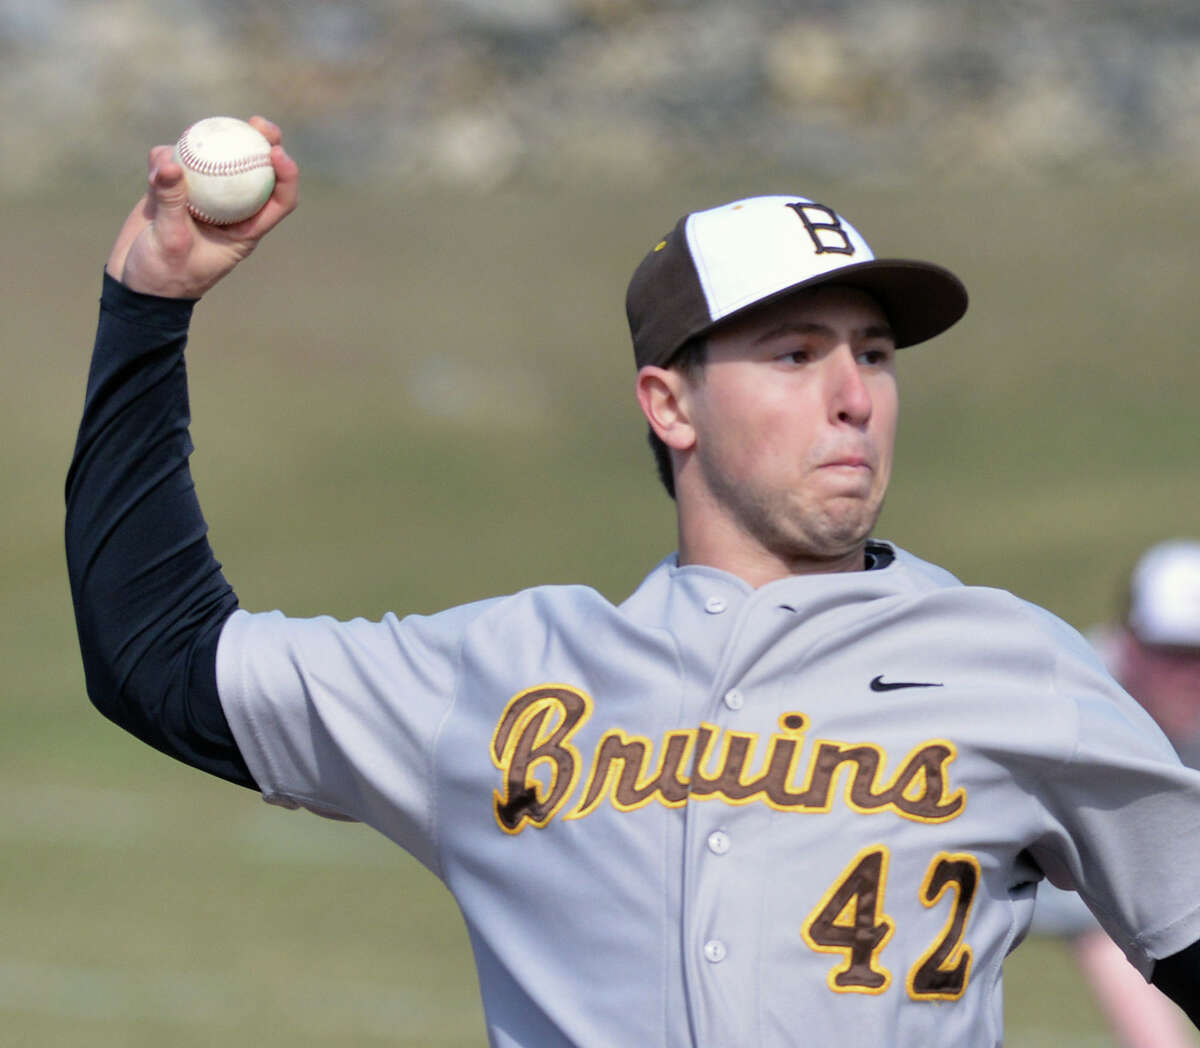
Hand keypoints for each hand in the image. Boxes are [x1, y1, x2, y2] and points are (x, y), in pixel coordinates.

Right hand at [105, 116, 298, 298]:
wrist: (134, 285)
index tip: (277, 152)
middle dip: (261, 143)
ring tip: (201, 132)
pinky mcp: (173, 191)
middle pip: (254, 172)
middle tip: (257, 123)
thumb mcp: (170, 242)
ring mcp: (201, 199)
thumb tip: (171, 162)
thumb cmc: (163, 275)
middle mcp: (228, 211)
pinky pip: (175, 164)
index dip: (286, 176)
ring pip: (215, 162)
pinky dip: (167, 156)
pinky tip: (159, 158)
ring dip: (210, 145)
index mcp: (244, 230)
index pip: (278, 201)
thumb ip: (171, 202)